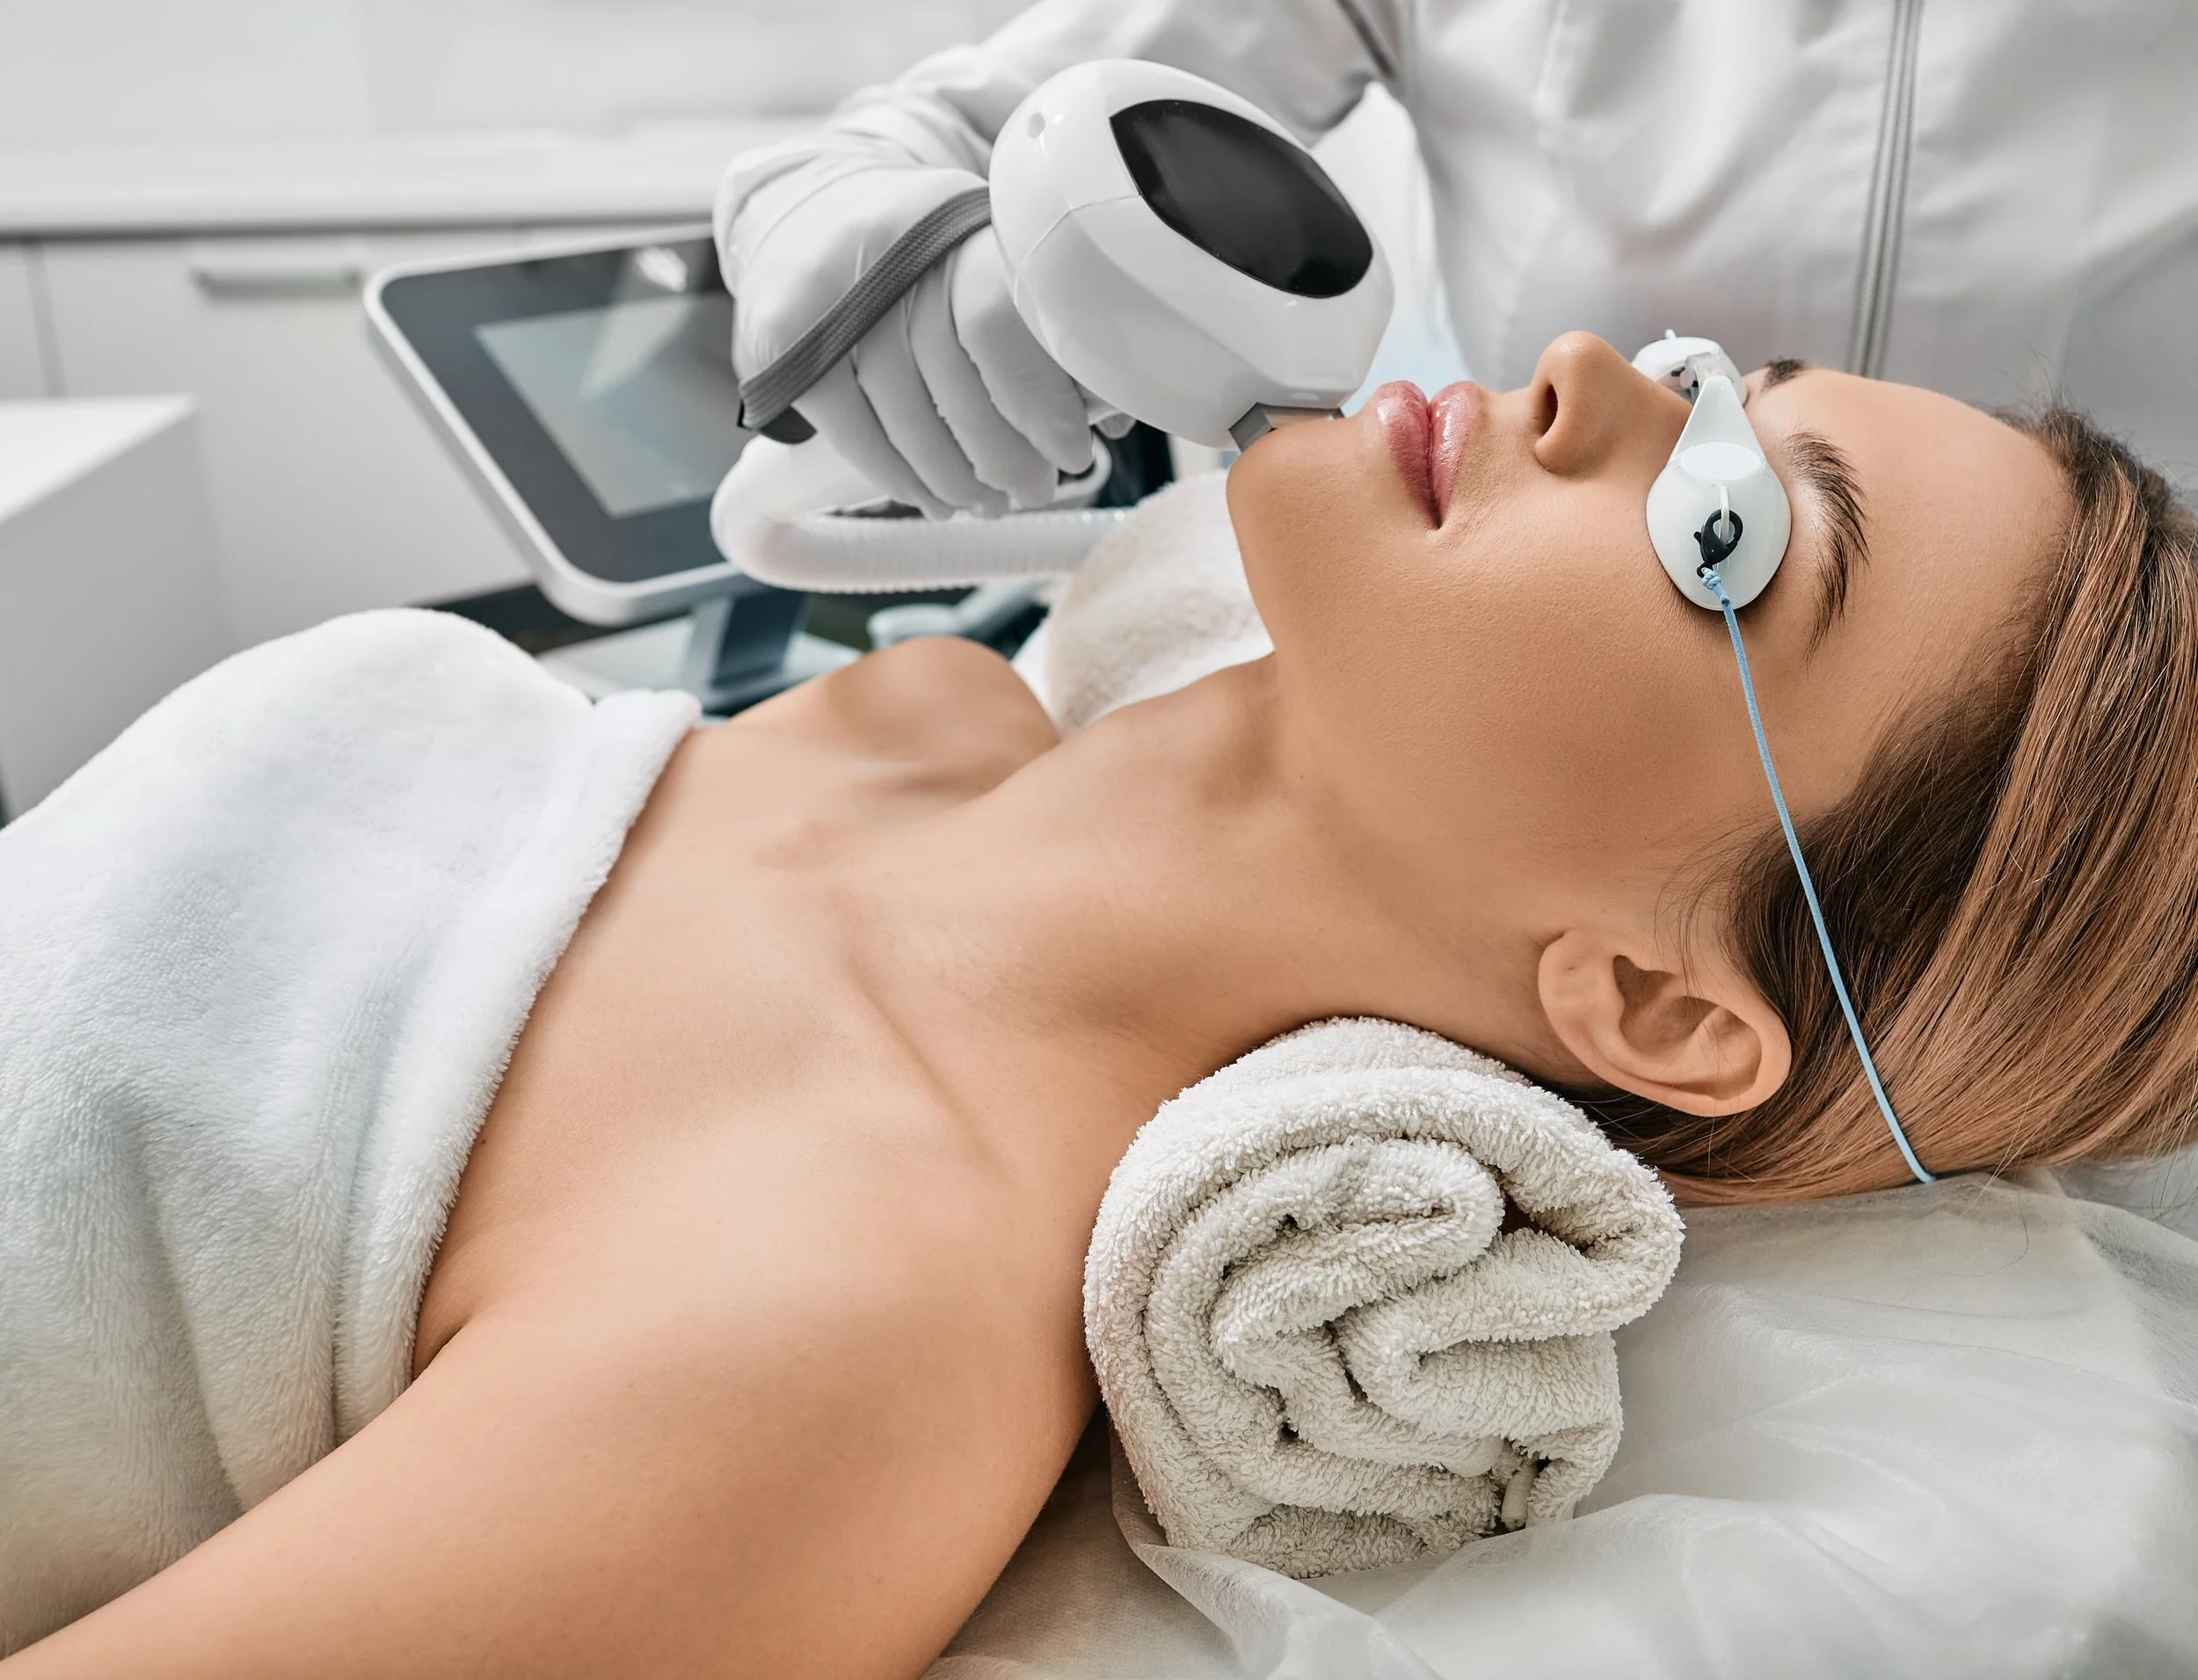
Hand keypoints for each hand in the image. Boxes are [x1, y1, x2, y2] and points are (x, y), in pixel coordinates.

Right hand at [729, 168, 1094, 516]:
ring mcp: (830, 296)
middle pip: (954, 377)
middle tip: (1035, 490)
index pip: (1001, 318)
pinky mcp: (786, 341)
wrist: (805, 217)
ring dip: (955, 477)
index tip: (1073, 451)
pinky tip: (932, 497)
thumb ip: (1042, 324)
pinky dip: (897, 475)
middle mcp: (889, 251)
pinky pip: (853, 430)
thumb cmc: (919, 256)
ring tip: (989, 503)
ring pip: (905, 415)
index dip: (1041, 399)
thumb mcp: (983, 258)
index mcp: (956, 222)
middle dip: (1005, 454)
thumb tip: (1110, 414)